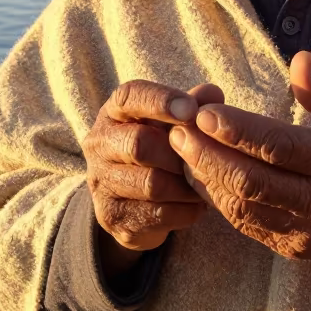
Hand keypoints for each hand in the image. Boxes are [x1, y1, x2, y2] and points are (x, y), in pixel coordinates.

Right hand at [83, 80, 224, 275]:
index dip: (161, 101)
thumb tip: (211, 94)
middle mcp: (99, 145)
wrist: (135, 199)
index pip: (129, 96)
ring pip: (151, 184)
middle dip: (178, 152)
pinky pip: (157, 214)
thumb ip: (193, 104)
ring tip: (206, 182)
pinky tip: (196, 203)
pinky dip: (185, 209)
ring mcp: (101, 183)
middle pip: (139, 144)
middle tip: (202, 157)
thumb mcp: (174, 121)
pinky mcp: (111, 217)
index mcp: (113, 113)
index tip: (191, 110)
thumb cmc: (161, 146)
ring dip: (186, 184)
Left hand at [169, 52, 310, 285]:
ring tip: (181, 147)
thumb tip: (299, 59)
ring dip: (206, 176)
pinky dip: (217, 198)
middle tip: (179, 129)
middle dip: (210, 154)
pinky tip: (200, 173)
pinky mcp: (288, 247)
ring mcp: (303, 230)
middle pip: (254, 180)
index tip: (206, 113)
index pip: (283, 147)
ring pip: (243, 206)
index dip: (241, 131)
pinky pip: (244, 224)